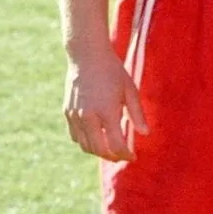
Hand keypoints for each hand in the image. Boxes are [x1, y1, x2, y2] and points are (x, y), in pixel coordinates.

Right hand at [63, 46, 147, 161]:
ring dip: (98, 152)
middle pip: (99, 149)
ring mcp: (75, 116)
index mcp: (106, 111)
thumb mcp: (130, 90)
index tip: (133, 157)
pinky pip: (75, 136)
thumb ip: (137, 114)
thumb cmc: (113, 71)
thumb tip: (145, 133)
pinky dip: (86, 143)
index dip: (125, 154)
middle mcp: (88, 117)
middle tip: (123, 156)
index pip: (115, 144)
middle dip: (112, 156)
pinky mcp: (67, 113)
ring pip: (85, 146)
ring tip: (111, 150)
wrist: (87, 57)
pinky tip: (96, 139)